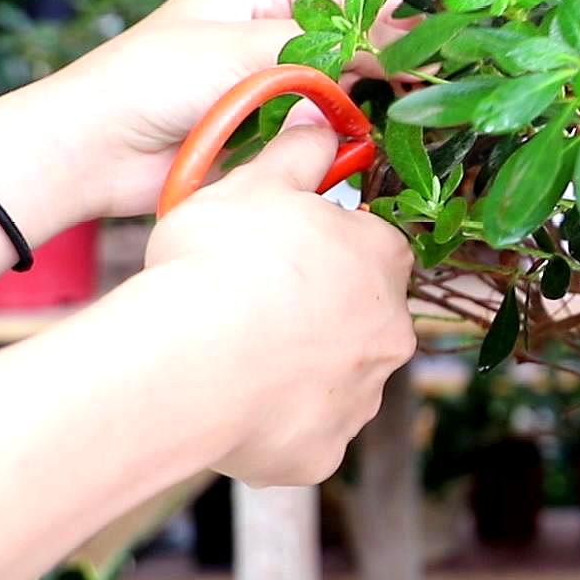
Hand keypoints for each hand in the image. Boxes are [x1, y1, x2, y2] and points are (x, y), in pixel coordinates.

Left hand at [42, 0, 408, 218]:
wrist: (92, 151)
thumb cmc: (151, 80)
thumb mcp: (243, 50)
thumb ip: (325, 48)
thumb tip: (401, 50)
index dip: (392, 12)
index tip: (439, 37)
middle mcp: (269, 29)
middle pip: (351, 37)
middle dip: (389, 56)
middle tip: (435, 78)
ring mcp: (271, 79)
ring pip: (343, 83)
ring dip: (369, 98)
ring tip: (413, 109)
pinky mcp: (268, 126)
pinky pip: (323, 123)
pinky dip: (346, 131)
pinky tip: (375, 139)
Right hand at [142, 113, 416, 485]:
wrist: (189, 361)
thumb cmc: (220, 262)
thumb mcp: (251, 185)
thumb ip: (296, 156)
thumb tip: (322, 128)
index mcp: (382, 260)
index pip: (374, 248)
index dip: (328, 249)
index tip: (285, 254)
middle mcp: (390, 332)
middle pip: (361, 317)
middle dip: (320, 314)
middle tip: (254, 309)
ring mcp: (361, 398)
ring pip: (336, 379)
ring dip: (299, 370)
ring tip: (233, 360)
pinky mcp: (322, 451)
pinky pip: (304, 435)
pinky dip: (276, 426)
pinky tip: (232, 409)